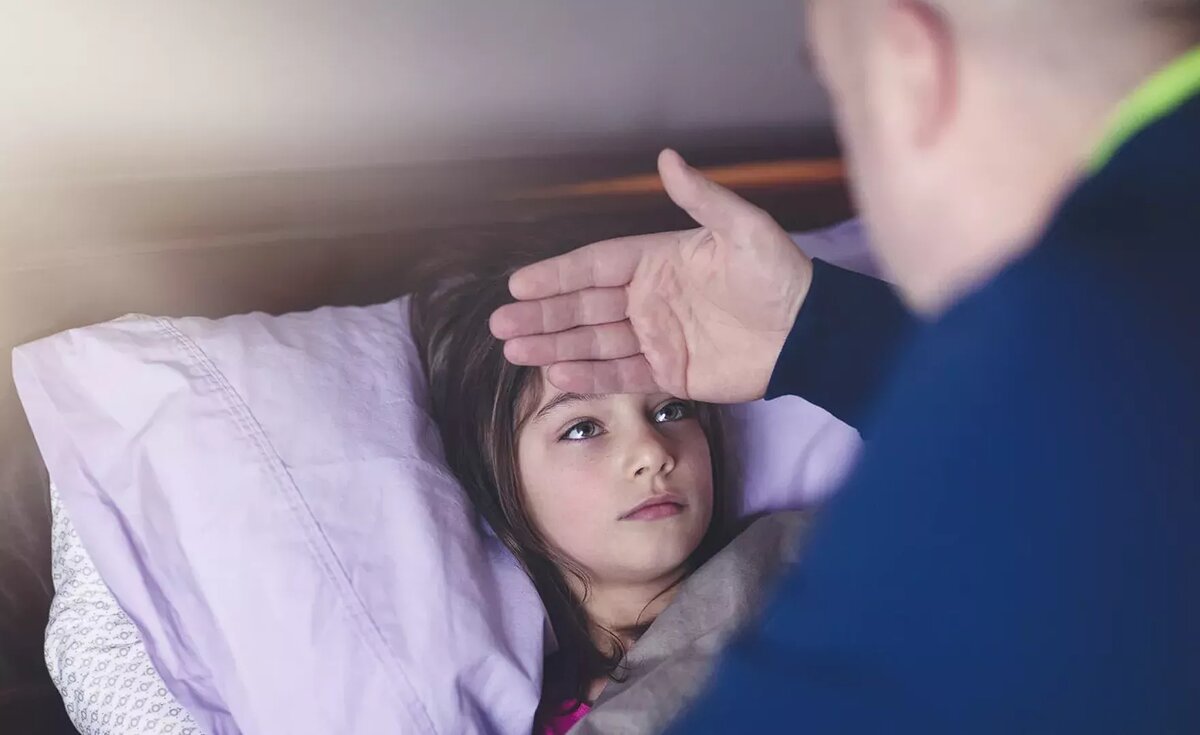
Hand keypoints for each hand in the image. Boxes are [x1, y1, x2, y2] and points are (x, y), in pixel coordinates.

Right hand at [490, 149, 813, 402]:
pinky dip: (589, 375)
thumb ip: (702, 198)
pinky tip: (556, 374)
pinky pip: (621, 375)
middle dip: (543, 315)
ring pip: (594, 342)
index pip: (596, 266)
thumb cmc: (780, 275)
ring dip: (554, 346)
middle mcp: (649, 299)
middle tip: (501, 322)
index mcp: (658, 261)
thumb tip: (668, 158)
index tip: (521, 282)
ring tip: (514, 350)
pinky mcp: (670, 373)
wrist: (810, 332)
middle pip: (584, 306)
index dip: (558, 274)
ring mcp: (657, 337)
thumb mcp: (744, 229)